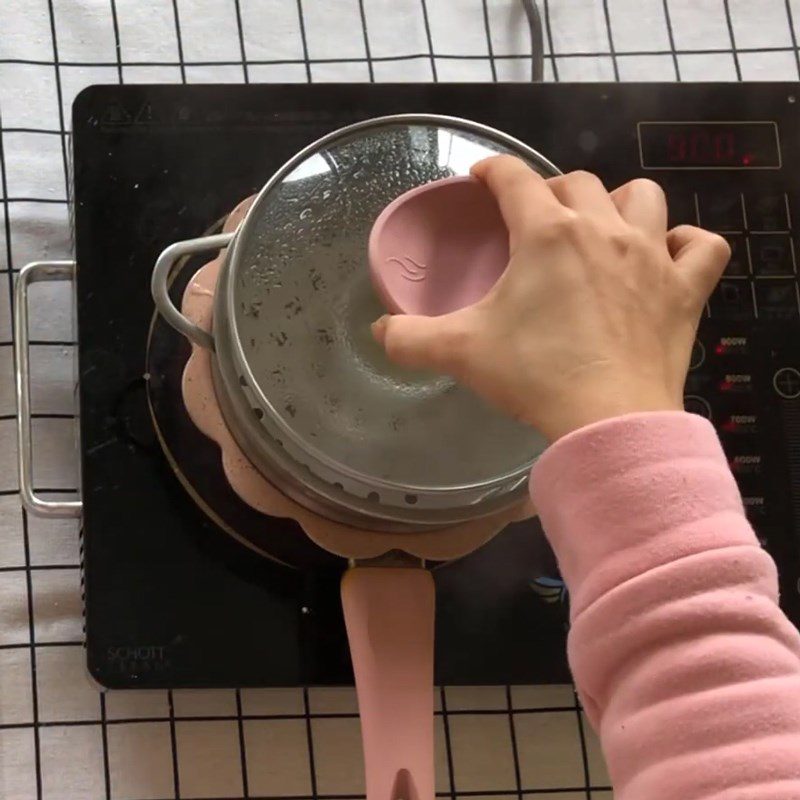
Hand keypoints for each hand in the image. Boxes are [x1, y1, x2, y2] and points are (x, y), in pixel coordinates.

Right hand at [372, 157, 730, 441]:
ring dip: (620, 204)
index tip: (481, 177)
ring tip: (603, 226)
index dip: (493, 170)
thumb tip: (378, 333)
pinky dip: (685, 245)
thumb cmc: (535, 376)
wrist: (608, 420)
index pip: (515, 178)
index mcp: (548, 233)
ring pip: (644, 197)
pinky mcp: (685, 290)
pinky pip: (702, 246)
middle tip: (534, 219)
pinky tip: (668, 256)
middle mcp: (603, 230)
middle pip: (578, 182)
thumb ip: (410, 339)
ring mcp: (652, 257)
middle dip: (551, 191)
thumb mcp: (461, 353)